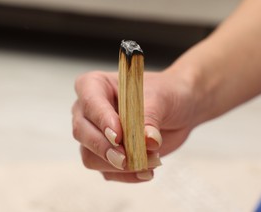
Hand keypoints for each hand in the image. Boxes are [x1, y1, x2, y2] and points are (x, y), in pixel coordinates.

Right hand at [72, 70, 196, 182]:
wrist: (178, 110)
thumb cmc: (165, 93)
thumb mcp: (161, 98)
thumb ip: (151, 118)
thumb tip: (149, 141)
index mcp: (96, 85)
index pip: (90, 101)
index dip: (101, 119)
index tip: (118, 136)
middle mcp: (88, 110)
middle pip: (82, 132)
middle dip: (104, 148)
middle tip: (126, 158)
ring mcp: (94, 134)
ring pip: (90, 156)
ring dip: (118, 165)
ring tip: (150, 161)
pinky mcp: (105, 155)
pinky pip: (107, 171)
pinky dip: (127, 175)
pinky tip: (147, 171)